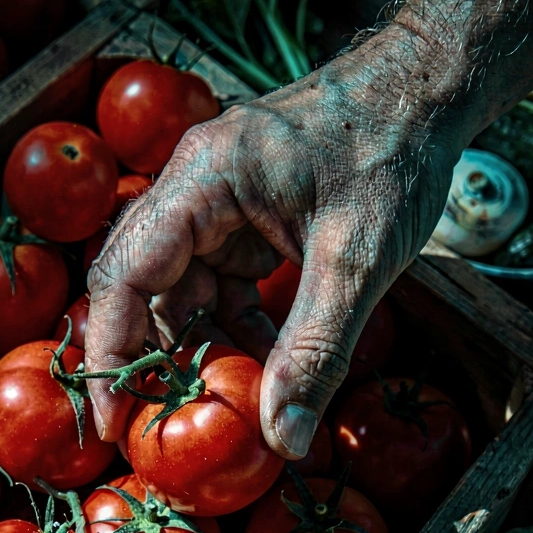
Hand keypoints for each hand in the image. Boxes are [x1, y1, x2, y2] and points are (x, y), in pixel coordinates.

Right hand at [85, 38, 460, 458]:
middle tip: (159, 425)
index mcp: (203, 179)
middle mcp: (193, 189)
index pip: (125, 274)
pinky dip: (234, 328)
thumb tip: (283, 439)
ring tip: (225, 405)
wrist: (423, 92)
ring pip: (181, 293)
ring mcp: (216, 205)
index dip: (111, 352)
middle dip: (152, 358)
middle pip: (143, 287)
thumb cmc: (391, 152)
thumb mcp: (357, 260)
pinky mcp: (243, 221)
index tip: (110, 419)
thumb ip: (315, 350)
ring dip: (201, 349)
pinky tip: (263, 366)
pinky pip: (219, 286)